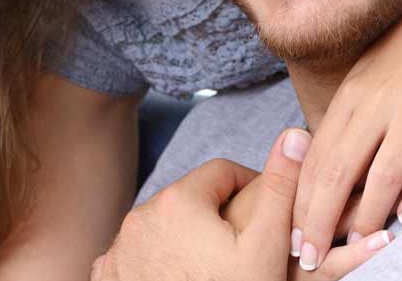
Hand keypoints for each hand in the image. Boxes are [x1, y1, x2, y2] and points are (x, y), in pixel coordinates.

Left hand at [92, 129, 390, 280]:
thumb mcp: (266, 247)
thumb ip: (280, 188)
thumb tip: (293, 135)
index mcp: (179, 200)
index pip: (223, 172)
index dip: (250, 188)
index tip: (265, 214)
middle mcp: (141, 215)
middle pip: (191, 199)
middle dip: (216, 215)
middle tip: (242, 246)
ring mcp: (120, 246)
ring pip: (163, 226)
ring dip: (186, 236)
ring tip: (213, 265)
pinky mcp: (108, 273)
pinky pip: (137, 254)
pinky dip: (156, 261)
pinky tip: (179, 275)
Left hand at [291, 0, 401, 266]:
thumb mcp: (375, 73)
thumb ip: (354, 115)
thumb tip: (331, 162)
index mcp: (354, 92)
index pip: (318, 157)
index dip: (301, 201)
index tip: (292, 237)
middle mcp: (379, 99)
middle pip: (340, 170)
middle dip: (320, 218)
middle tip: (311, 256)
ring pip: (385, 171)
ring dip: (368, 214)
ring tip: (358, 246)